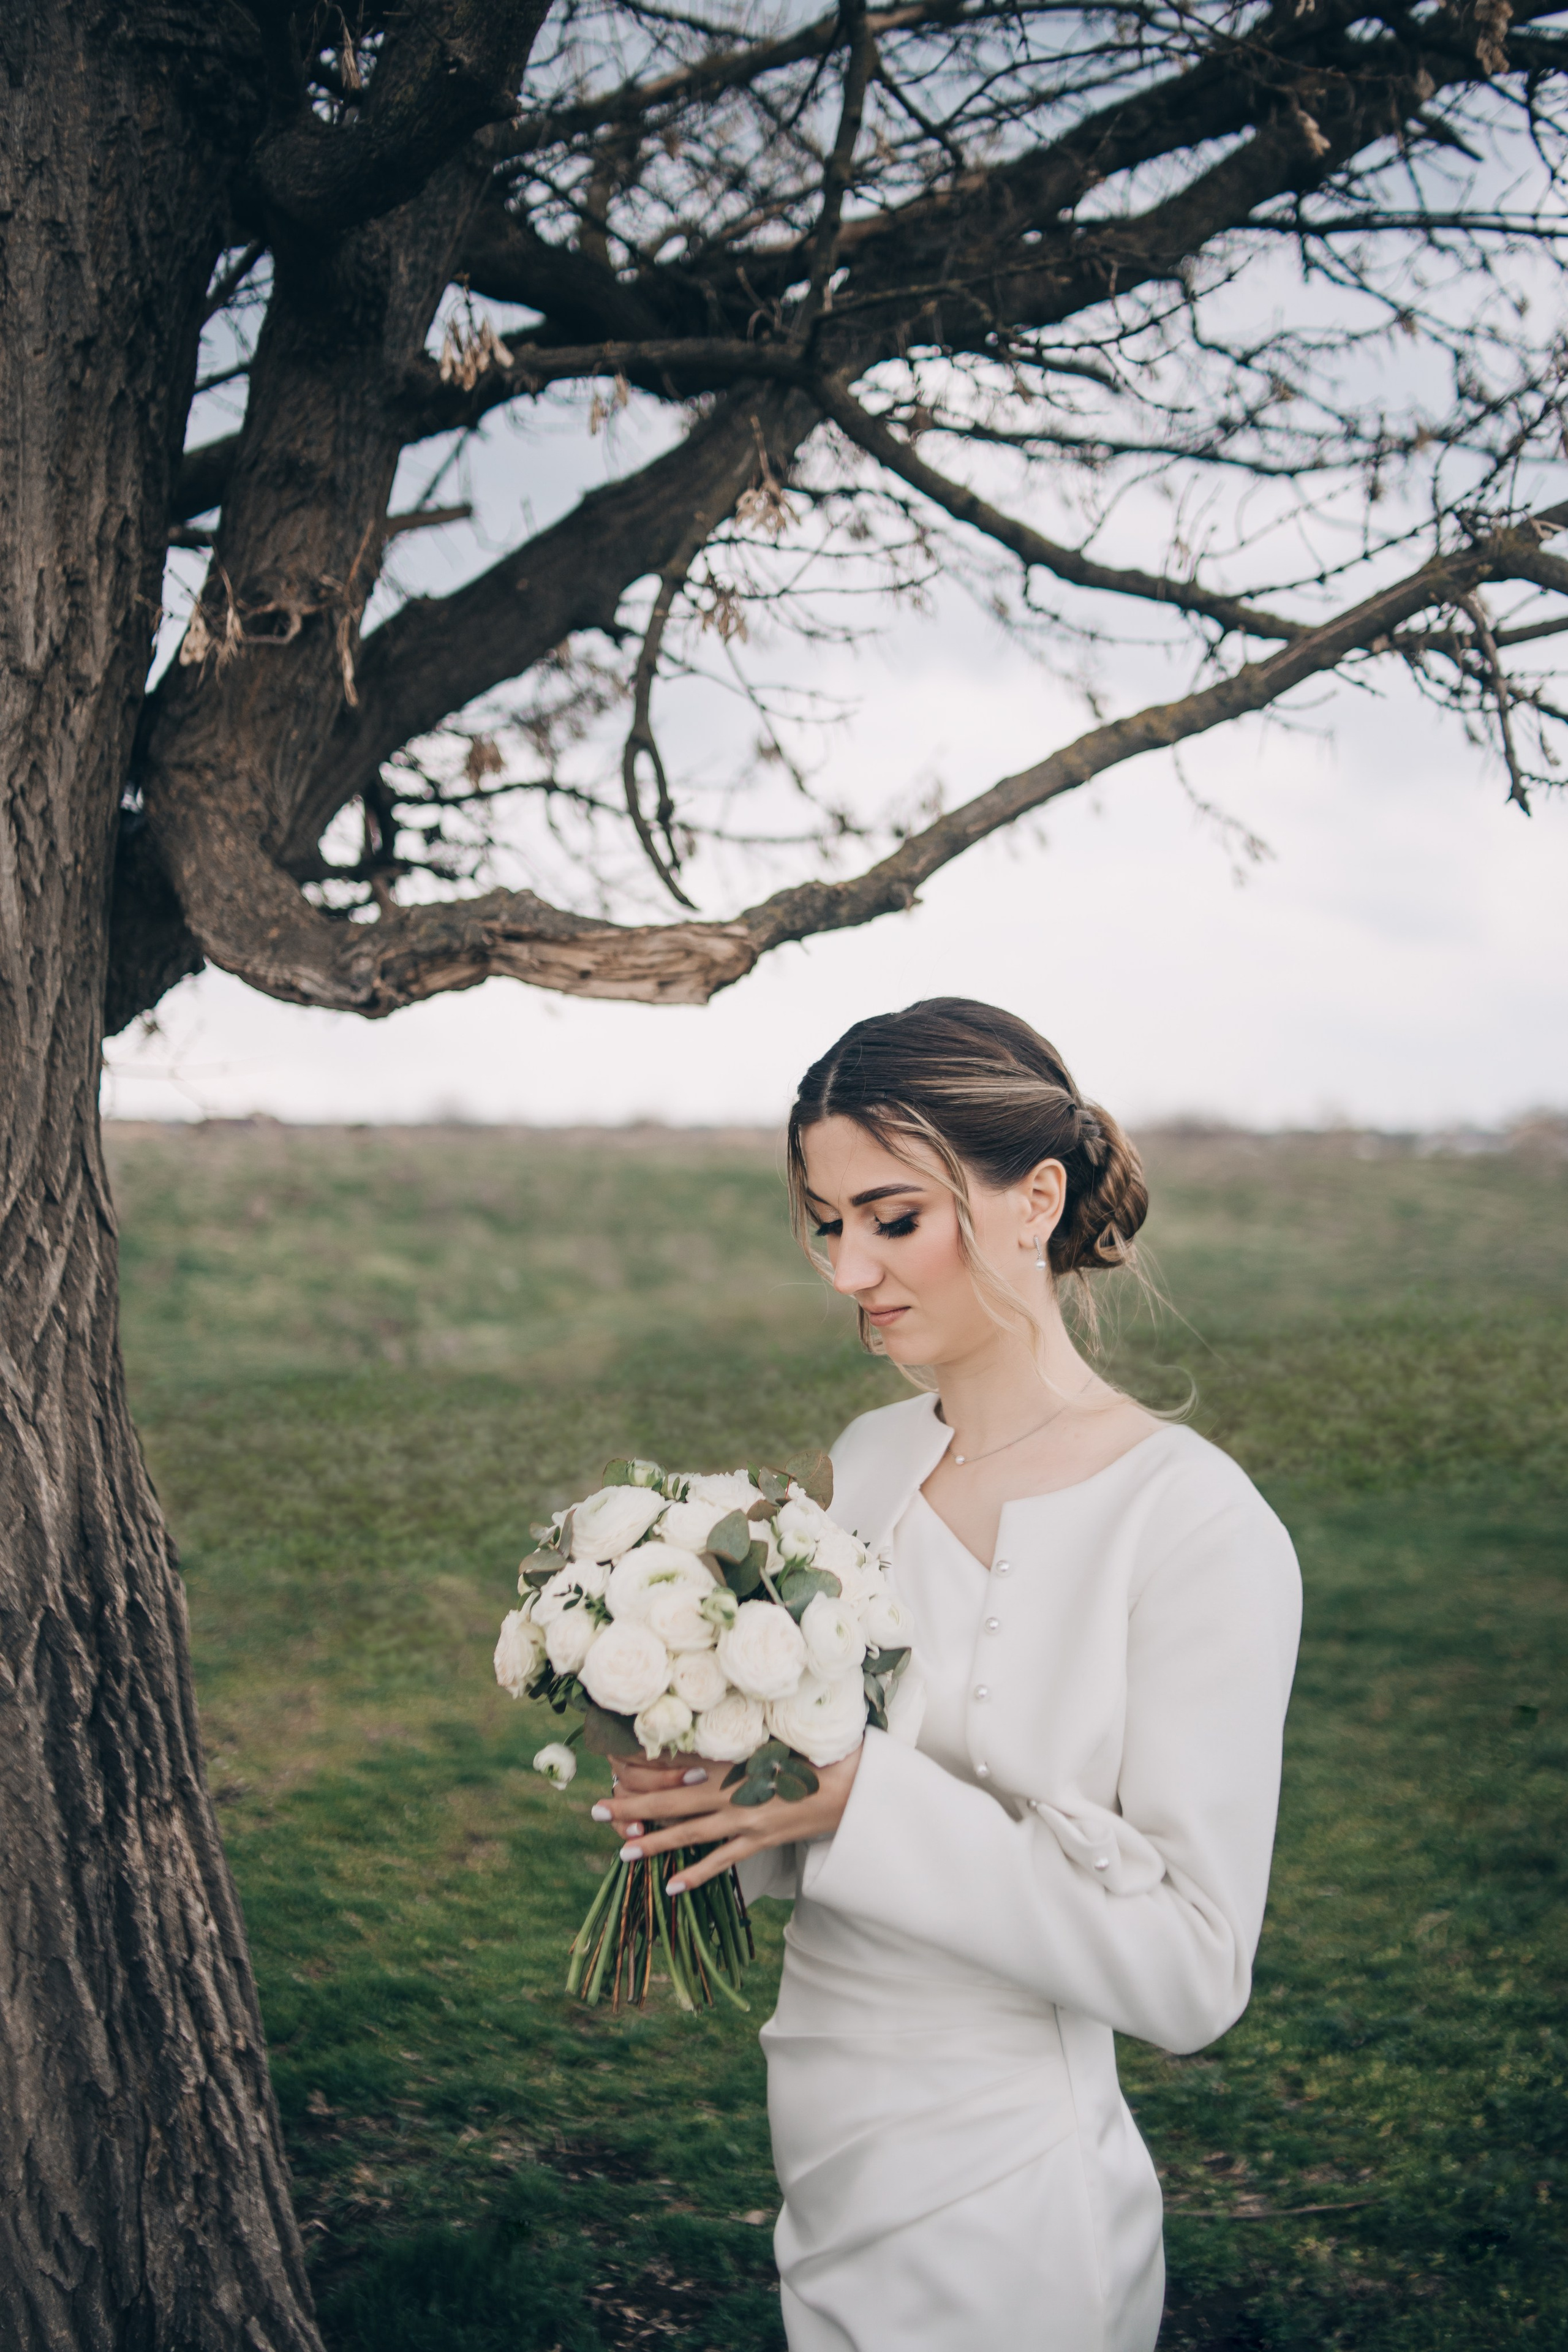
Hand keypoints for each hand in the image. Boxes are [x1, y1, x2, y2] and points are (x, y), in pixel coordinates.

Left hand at [592, 1745, 862, 1894]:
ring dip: (654, 1843)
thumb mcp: (772, 1729)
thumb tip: (702, 1720)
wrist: (854, 1782)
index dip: (643, 1763)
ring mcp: (745, 1820)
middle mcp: (733, 1790)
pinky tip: (671, 1887)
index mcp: (733, 1757)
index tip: (612, 1761)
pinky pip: (722, 1862)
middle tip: (596, 1807)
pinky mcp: (760, 1840)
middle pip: (671, 1800)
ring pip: (690, 1833)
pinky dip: (696, 1875)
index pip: (676, 1761)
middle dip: (632, 1805)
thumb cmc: (815, 1746)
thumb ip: (736, 1728)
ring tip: (623, 1852)